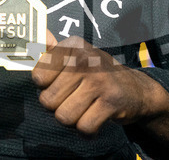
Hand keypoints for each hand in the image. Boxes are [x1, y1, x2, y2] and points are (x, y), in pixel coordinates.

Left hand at [30, 33, 168, 135]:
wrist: (136, 88)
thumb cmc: (97, 74)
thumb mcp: (76, 56)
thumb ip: (51, 52)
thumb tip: (33, 38)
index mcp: (72, 46)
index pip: (38, 76)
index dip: (46, 87)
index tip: (60, 85)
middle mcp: (85, 59)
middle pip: (48, 101)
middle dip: (58, 107)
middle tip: (74, 100)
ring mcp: (99, 80)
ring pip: (64, 117)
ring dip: (73, 120)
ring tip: (84, 109)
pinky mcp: (111, 101)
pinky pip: (84, 127)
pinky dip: (88, 131)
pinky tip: (95, 119)